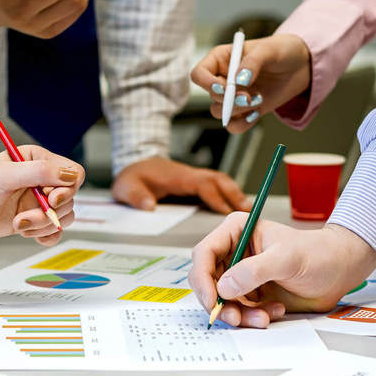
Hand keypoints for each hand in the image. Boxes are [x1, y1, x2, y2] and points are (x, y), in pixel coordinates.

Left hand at [0, 145, 84, 244]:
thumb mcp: (5, 174)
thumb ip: (40, 172)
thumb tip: (72, 177)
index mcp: (37, 159)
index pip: (73, 173)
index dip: (68, 189)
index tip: (51, 199)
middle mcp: (40, 180)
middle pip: (70, 199)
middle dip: (49, 213)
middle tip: (24, 218)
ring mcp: (35, 201)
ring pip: (63, 217)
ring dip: (44, 225)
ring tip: (18, 225)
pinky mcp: (30, 220)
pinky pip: (54, 231)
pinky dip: (46, 236)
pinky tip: (28, 235)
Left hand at [112, 156, 247, 213]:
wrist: (133, 163)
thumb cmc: (132, 176)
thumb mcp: (126, 187)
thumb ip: (136, 196)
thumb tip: (148, 206)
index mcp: (177, 177)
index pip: (202, 184)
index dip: (216, 197)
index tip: (227, 212)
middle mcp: (189, 175)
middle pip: (218, 180)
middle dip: (235, 194)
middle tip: (249, 211)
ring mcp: (193, 177)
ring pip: (220, 181)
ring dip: (235, 193)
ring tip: (249, 210)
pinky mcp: (193, 182)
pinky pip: (215, 185)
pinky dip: (228, 193)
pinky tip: (234, 205)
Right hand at [189, 214, 375, 326]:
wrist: (338, 271)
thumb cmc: (317, 253)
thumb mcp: (286, 258)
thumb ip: (255, 271)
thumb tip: (224, 286)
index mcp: (236, 232)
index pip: (204, 254)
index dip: (202, 279)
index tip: (213, 300)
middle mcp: (234, 253)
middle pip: (208, 282)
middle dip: (220, 303)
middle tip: (235, 318)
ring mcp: (241, 275)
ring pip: (223, 301)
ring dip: (240, 314)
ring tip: (264, 317)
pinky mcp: (251, 294)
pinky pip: (239, 311)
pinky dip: (253, 317)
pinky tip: (274, 310)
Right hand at [190, 34, 311, 132]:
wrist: (302, 65)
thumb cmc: (282, 50)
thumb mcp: (268, 50)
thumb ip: (252, 62)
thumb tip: (239, 80)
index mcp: (222, 59)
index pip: (199, 74)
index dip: (206, 83)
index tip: (223, 88)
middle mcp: (224, 79)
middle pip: (210, 96)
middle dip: (228, 99)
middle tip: (248, 96)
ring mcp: (235, 96)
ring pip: (220, 113)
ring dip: (237, 111)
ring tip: (257, 100)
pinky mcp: (247, 110)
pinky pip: (234, 125)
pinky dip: (242, 124)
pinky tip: (256, 114)